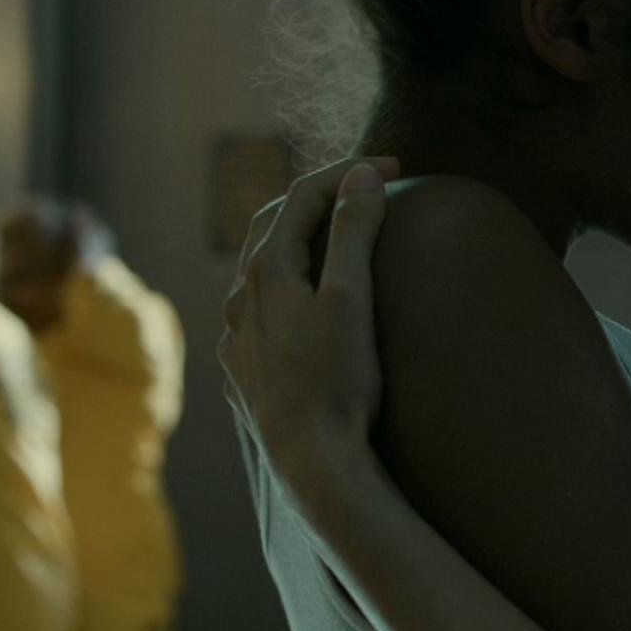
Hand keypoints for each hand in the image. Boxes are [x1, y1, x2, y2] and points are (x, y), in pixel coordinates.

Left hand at [220, 157, 399, 509]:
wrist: (311, 461)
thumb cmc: (337, 381)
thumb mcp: (352, 299)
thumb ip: (353, 233)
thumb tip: (362, 176)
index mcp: (266, 271)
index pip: (303, 196)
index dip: (348, 173)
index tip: (394, 169)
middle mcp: (240, 297)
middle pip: (274, 224)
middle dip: (318, 198)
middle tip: (365, 190)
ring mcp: (236, 334)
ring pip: (261, 269)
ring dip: (298, 241)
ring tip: (337, 239)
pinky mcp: (242, 368)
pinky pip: (259, 310)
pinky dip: (286, 286)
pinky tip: (306, 303)